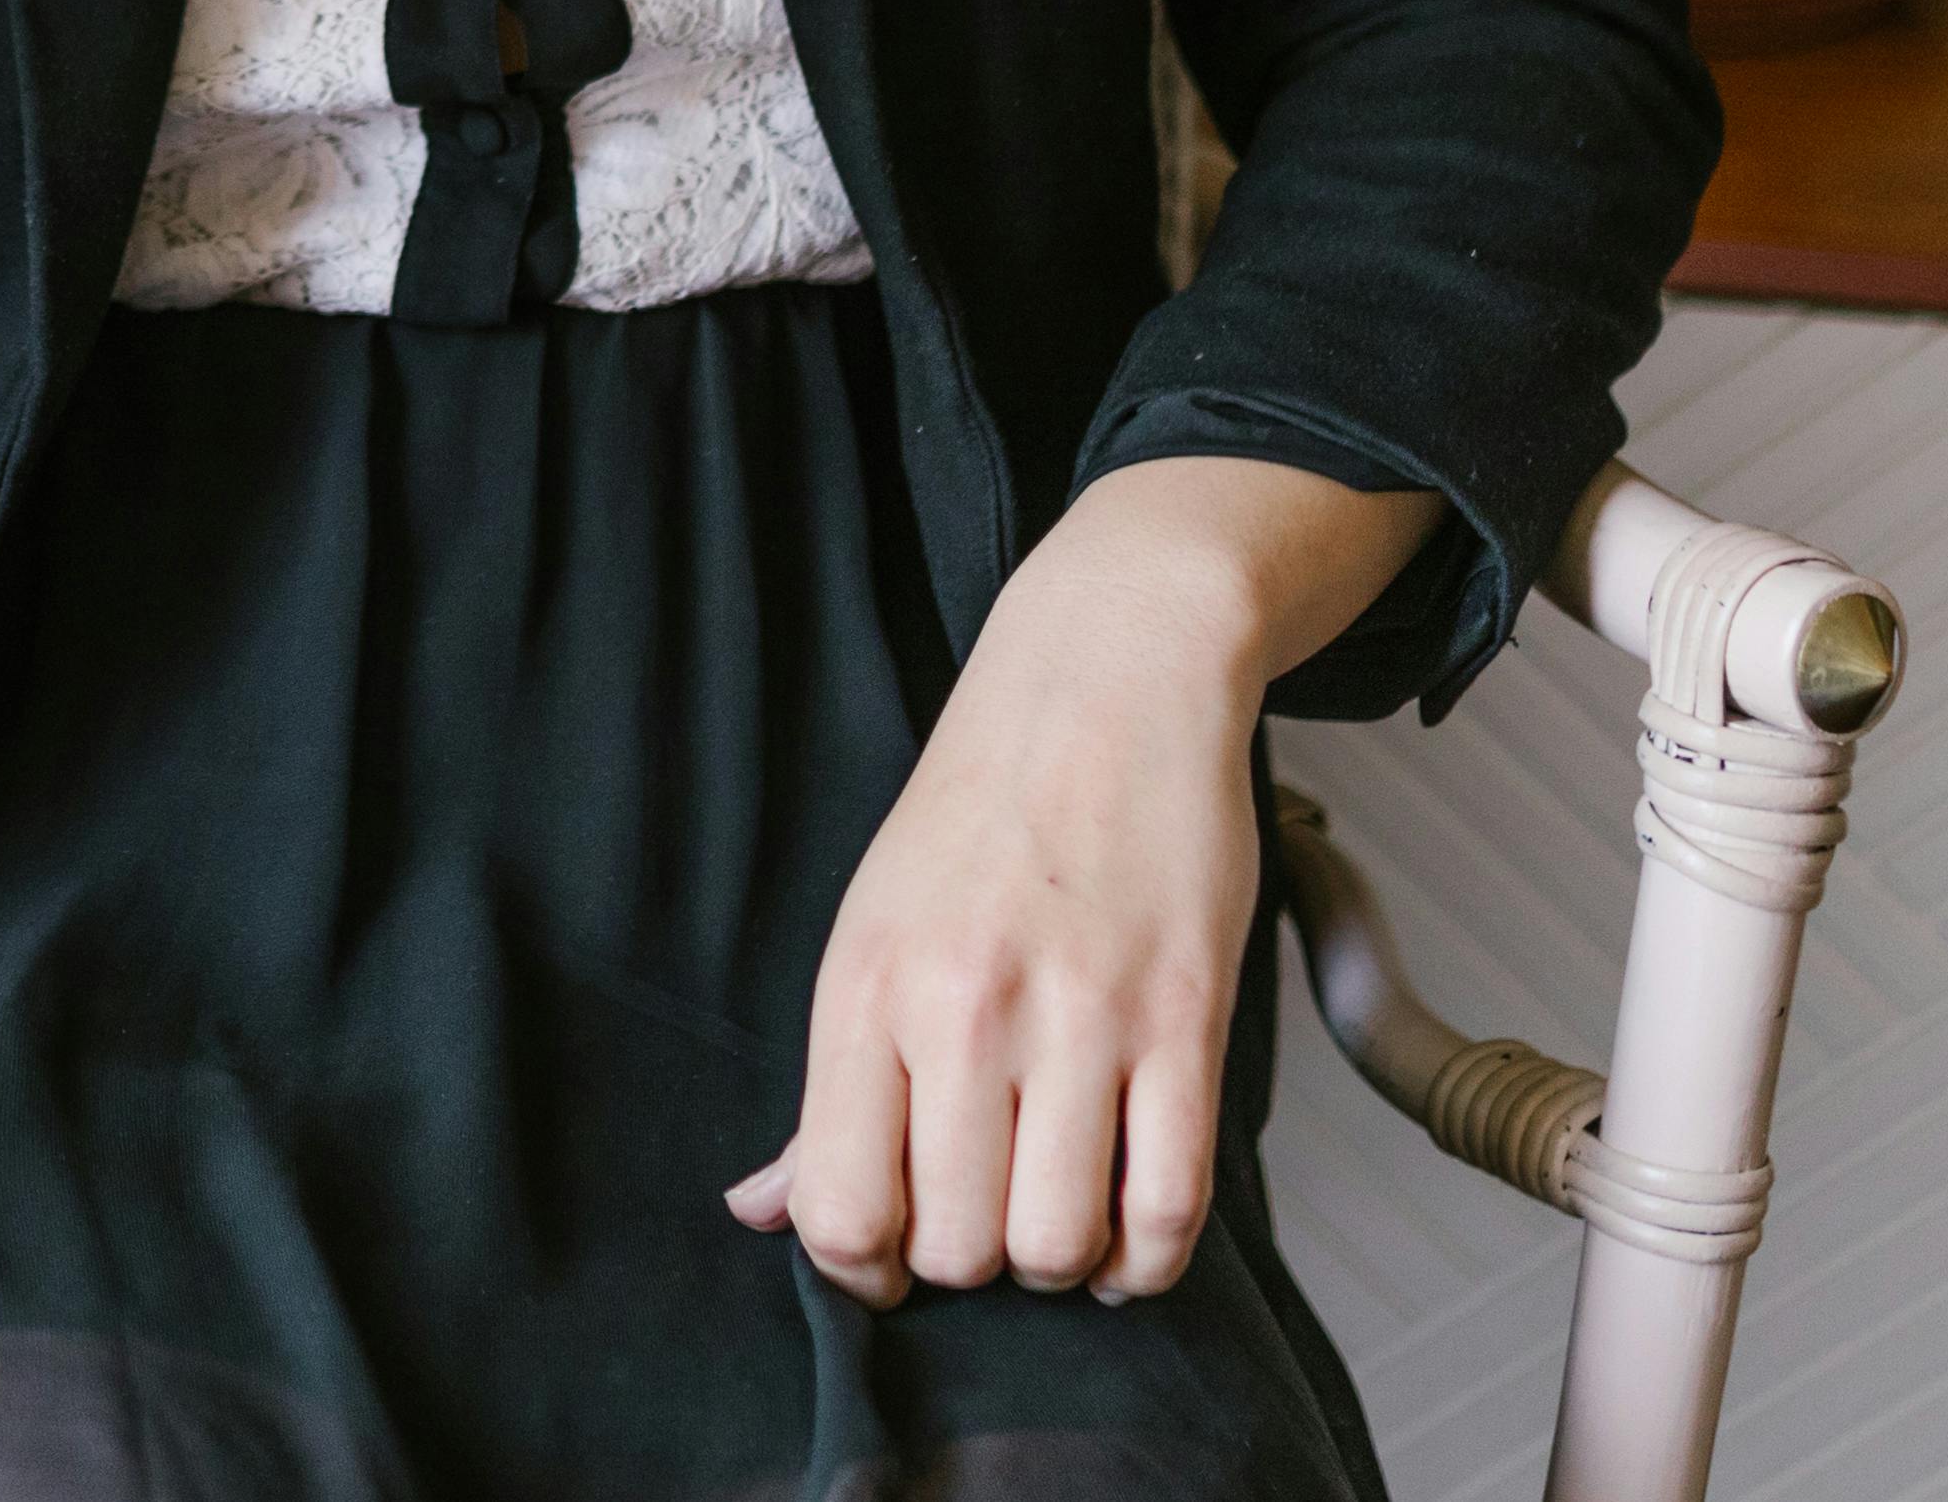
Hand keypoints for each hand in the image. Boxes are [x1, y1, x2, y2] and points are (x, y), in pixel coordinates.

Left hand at [728, 459, 1437, 1306]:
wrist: (1108, 678)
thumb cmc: (982, 810)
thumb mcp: (870, 930)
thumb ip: (827, 1088)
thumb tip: (762, 1210)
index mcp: (868, 987)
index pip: (841, 1210)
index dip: (864, 1269)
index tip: (893, 1254)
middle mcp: (964, 1008)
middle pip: (956, 1246)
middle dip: (972, 1259)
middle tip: (988, 1207)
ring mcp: (1081, 1016)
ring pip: (1057, 1243)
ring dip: (1059, 1261)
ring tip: (1060, 1213)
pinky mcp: (1185, 1019)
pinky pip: (1171, 1207)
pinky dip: (1146, 1256)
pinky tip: (1126, 1230)